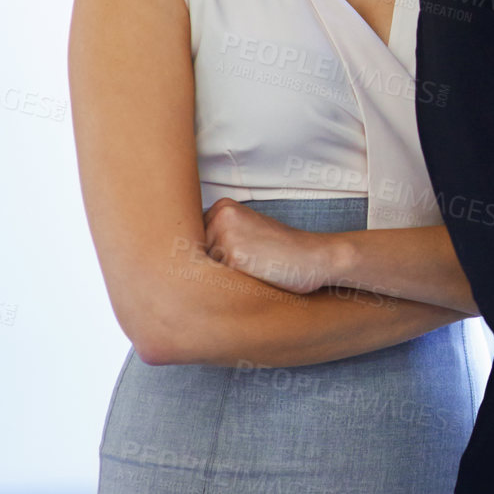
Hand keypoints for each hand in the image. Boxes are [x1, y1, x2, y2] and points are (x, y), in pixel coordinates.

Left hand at [202, 197, 332, 293]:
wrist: (316, 258)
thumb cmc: (282, 252)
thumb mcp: (247, 234)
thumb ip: (217, 239)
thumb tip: (177, 263)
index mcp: (223, 207)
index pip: (192, 240)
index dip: (212, 256)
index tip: (240, 256)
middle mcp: (219, 216)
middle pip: (192, 255)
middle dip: (213, 268)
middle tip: (249, 264)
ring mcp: (225, 235)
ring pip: (202, 270)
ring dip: (221, 278)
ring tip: (253, 271)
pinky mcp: (233, 256)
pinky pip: (216, 281)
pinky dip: (232, 286)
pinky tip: (255, 277)